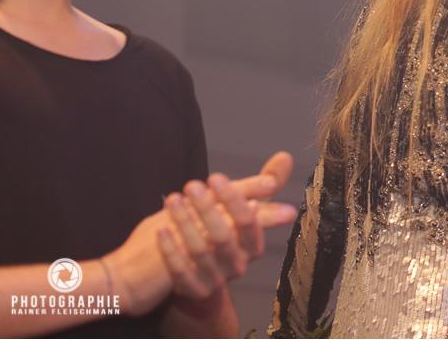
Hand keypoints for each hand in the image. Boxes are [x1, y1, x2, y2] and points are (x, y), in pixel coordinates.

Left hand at [105, 152, 297, 311]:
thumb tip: (286, 156)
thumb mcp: (239, 207)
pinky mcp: (194, 291)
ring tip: (172, 199)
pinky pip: (181, 271)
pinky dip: (171, 249)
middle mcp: (239, 265)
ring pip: (200, 252)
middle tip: (191, 185)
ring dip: (185, 222)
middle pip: (224, 237)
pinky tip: (161, 229)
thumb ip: (264, 183)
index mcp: (253, 245)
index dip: (233, 200)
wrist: (196, 273)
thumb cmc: (220, 229)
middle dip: (206, 208)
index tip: (215, 177)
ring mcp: (216, 280)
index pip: (248, 222)